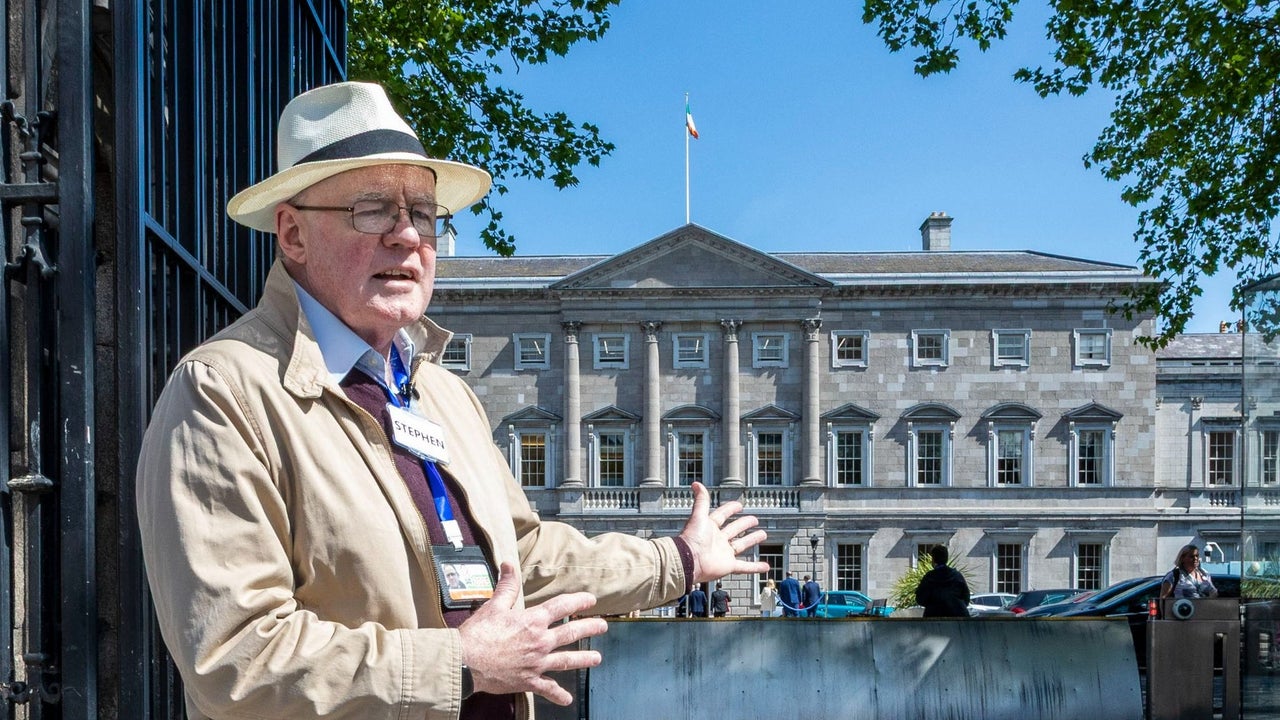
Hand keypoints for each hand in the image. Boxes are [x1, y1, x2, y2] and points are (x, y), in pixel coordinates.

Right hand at [458, 562, 608, 705]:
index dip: (578, 601)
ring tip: (597, 659)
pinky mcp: (528, 681)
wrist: (466, 662)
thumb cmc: (478, 633)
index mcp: (533, 621)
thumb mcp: (494, 606)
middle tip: (603, 626)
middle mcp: (540, 642)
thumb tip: (509, 565)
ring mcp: (536, 663)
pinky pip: (547, 688)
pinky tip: (567, 699)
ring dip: (583, 659)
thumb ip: (506, 586)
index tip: (591, 599)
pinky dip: (557, 695)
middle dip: (589, 628)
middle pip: (571, 633)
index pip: (561, 607)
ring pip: (566, 660)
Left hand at [678, 482, 769, 582]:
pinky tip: (766, 566)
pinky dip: (755, 567)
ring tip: (763, 534)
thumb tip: (696, 483)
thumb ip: (701, 500)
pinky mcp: (728, 566)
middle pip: (734, 530)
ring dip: (752, 540)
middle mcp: (717, 540)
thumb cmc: (692, 538)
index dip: (730, 509)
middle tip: (755, 519)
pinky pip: (744, 567)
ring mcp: (723, 553)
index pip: (722, 515)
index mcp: (709, 527)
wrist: (689, 560)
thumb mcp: (699, 515)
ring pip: (741, 545)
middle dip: (744, 524)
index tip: (739, 505)